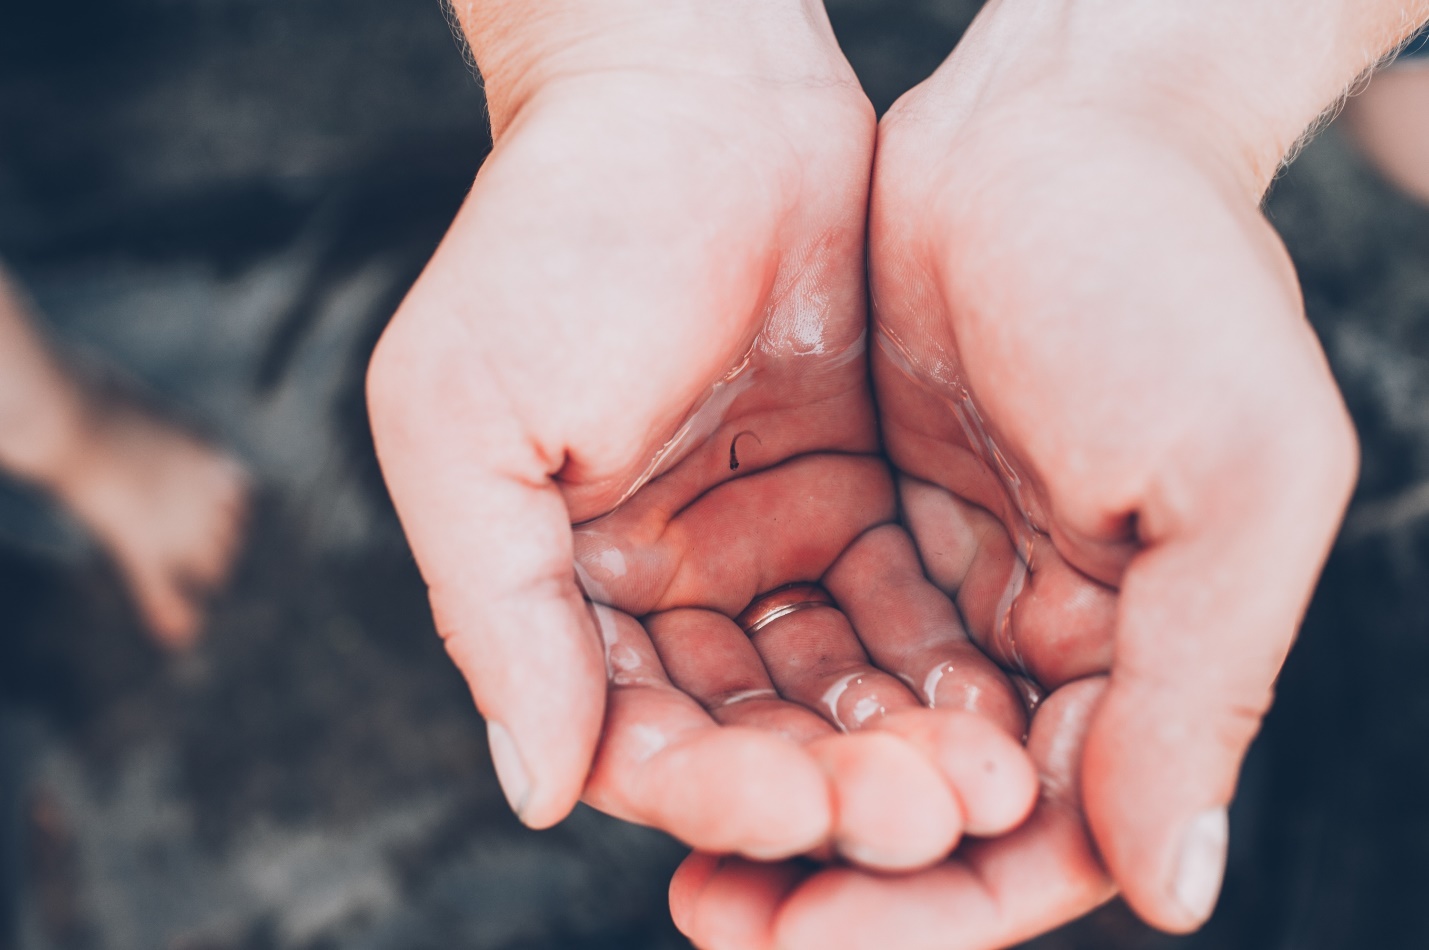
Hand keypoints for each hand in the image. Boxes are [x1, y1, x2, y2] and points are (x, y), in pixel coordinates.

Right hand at [367, 3, 1035, 864]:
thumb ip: (494, 609)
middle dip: (826, 786)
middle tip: (919, 814)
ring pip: (826, 689)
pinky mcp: (849, 495)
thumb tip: (537, 787)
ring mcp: (759, 541)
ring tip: (974, 776)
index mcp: (558, 584)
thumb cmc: (558, 234)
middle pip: (745, 734)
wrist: (695, 90)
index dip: (707, 790)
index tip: (791, 804)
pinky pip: (893, 610)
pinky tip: (994, 701)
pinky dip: (934, 663)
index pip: (632, 739)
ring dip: (893, 743)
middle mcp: (659, 583)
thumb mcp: (465, 419)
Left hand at [671, 2, 1363, 941]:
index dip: (931, 909)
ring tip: (683, 844)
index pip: (1046, 836)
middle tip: (718, 914)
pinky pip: (811, 633)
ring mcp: (958, 577)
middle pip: (937, 808)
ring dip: (780, 795)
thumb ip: (1204, 688)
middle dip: (833, 870)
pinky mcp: (878, 513)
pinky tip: (689, 727)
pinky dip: (761, 689)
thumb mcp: (1238, 480)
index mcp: (1151, 652)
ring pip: (861, 735)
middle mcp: (1053, 637)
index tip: (805, 937)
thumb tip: (1171, 889)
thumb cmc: (1170, 277)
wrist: (1056, 121)